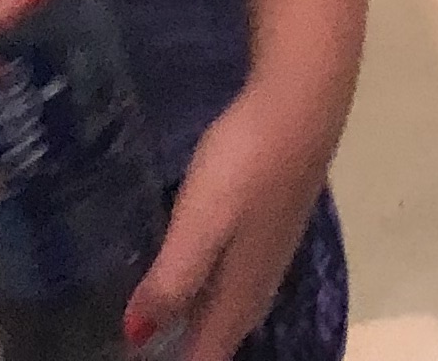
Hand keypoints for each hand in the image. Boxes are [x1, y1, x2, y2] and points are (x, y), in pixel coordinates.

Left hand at [125, 80, 336, 360]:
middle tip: (145, 342)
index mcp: (240, 292)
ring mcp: (270, 245)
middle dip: (188, 349)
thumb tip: (135, 336)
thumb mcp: (200, 225)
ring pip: (230, 303)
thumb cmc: (246, 165)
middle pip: (222, 334)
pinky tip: (196, 266)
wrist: (302, 101)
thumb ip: (171, 283)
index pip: (208, 354)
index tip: (136, 354)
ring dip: (199, 319)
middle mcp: (260, 280)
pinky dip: (210, 286)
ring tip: (163, 318)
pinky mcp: (272, 215)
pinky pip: (235, 273)